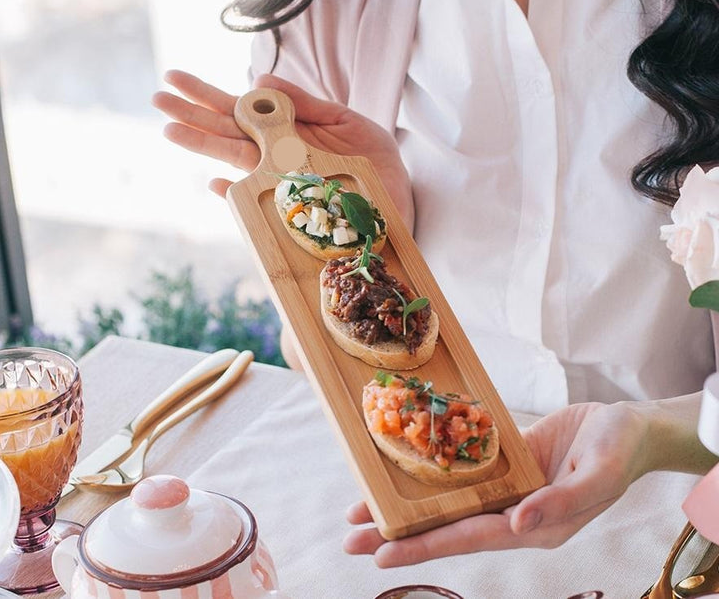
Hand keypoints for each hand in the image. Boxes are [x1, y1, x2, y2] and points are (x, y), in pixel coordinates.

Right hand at [153, 70, 414, 227]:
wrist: (401, 195)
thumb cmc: (374, 160)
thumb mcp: (345, 120)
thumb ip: (306, 102)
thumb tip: (260, 78)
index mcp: (287, 132)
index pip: (240, 111)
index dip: (209, 95)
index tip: (177, 78)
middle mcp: (279, 156)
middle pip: (228, 133)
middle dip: (194, 115)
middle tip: (159, 97)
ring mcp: (284, 181)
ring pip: (236, 161)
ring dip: (204, 145)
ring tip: (170, 127)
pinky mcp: (296, 206)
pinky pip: (260, 201)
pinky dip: (238, 195)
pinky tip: (216, 184)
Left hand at [344, 401, 657, 566]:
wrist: (631, 426)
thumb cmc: (620, 450)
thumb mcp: (598, 474)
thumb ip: (561, 502)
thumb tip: (518, 522)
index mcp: (534, 526)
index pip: (468, 539)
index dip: (424, 546)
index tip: (382, 554)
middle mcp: (515, 513)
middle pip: (448, 526)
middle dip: (399, 534)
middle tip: (350, 538)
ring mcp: (509, 489)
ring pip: (450, 502)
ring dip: (408, 506)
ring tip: (364, 509)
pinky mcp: (508, 464)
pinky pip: (464, 472)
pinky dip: (435, 474)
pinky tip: (410, 472)